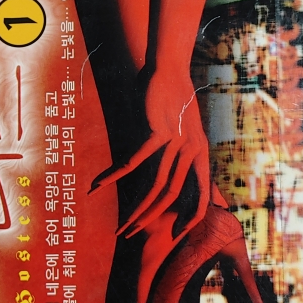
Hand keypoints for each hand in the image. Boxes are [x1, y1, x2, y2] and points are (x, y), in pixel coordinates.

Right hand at [91, 71, 209, 239]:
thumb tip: (166, 172)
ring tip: (119, 223)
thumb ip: (178, 152)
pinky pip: (134, 161)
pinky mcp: (159, 132)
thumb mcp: (182, 128)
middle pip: (171, 196)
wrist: (169, 68)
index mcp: (202, 154)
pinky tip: (99, 184)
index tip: (175, 234)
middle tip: (129, 233)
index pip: (203, 196)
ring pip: (155, 185)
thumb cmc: (171, 97)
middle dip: (149, 219)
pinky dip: (114, 174)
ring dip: (135, 208)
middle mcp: (193, 151)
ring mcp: (177, 142)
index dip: (190, 218)